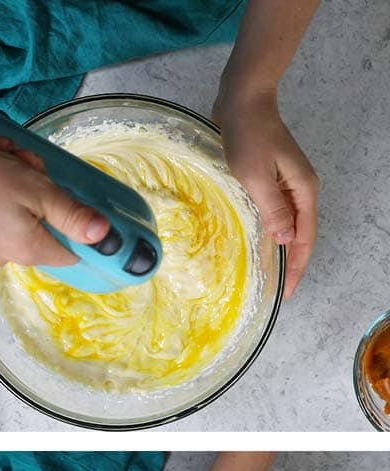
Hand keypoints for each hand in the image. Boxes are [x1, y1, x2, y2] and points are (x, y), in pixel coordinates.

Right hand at [0, 132, 109, 269]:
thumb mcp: (33, 189)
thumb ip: (71, 215)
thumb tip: (104, 237)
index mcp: (30, 250)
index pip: (74, 250)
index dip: (79, 220)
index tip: (69, 192)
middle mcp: (8, 255)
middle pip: (45, 219)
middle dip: (39, 182)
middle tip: (22, 158)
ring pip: (20, 205)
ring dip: (15, 173)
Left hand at [214, 88, 318, 299]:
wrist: (243, 101)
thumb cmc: (248, 137)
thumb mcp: (256, 176)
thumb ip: (272, 209)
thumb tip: (287, 240)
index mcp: (303, 190)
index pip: (305, 237)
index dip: (298, 266)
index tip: (288, 290)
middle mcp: (300, 189)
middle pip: (300, 234)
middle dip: (291, 262)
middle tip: (276, 290)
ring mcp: (286, 184)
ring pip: (287, 224)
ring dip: (279, 248)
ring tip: (266, 274)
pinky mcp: (271, 178)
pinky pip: (274, 212)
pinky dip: (269, 230)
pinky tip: (256, 242)